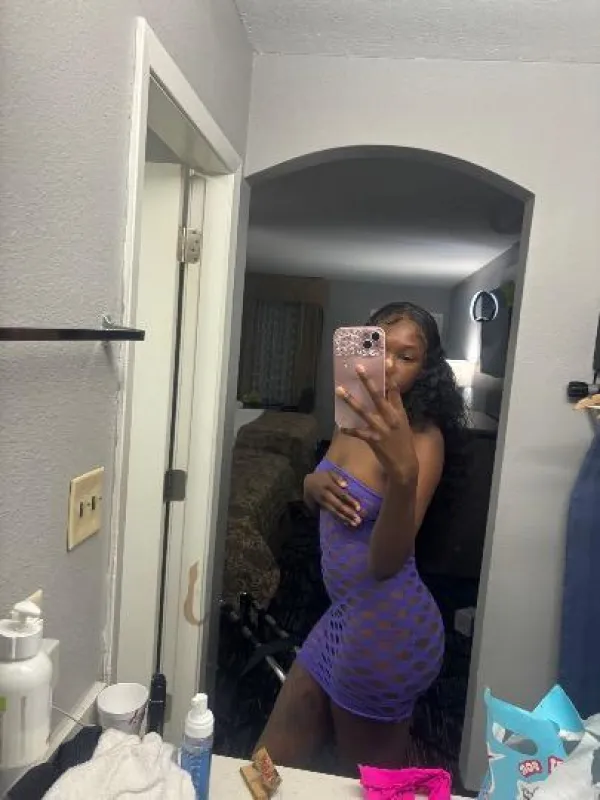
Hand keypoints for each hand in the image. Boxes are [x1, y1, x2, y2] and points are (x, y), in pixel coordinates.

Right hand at [304, 471, 361, 526]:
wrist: (308, 483)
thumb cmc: (322, 477)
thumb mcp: (329, 473)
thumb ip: (337, 477)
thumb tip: (345, 485)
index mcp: (329, 485)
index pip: (341, 494)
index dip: (350, 501)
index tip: (359, 507)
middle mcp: (326, 495)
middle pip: (338, 505)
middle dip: (348, 513)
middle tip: (358, 520)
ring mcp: (323, 502)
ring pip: (334, 512)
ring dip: (345, 518)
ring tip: (354, 524)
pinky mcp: (322, 507)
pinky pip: (331, 514)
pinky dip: (339, 519)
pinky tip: (347, 523)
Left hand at [336, 363, 417, 483]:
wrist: (405, 464)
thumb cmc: (403, 442)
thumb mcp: (403, 423)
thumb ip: (395, 409)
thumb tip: (387, 395)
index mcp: (399, 412)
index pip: (395, 389)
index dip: (390, 375)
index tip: (386, 360)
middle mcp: (390, 418)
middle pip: (378, 395)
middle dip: (367, 381)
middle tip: (358, 368)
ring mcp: (381, 428)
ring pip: (363, 411)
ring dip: (350, 400)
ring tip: (340, 390)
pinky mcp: (373, 440)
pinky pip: (358, 432)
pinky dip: (349, 429)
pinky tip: (340, 426)